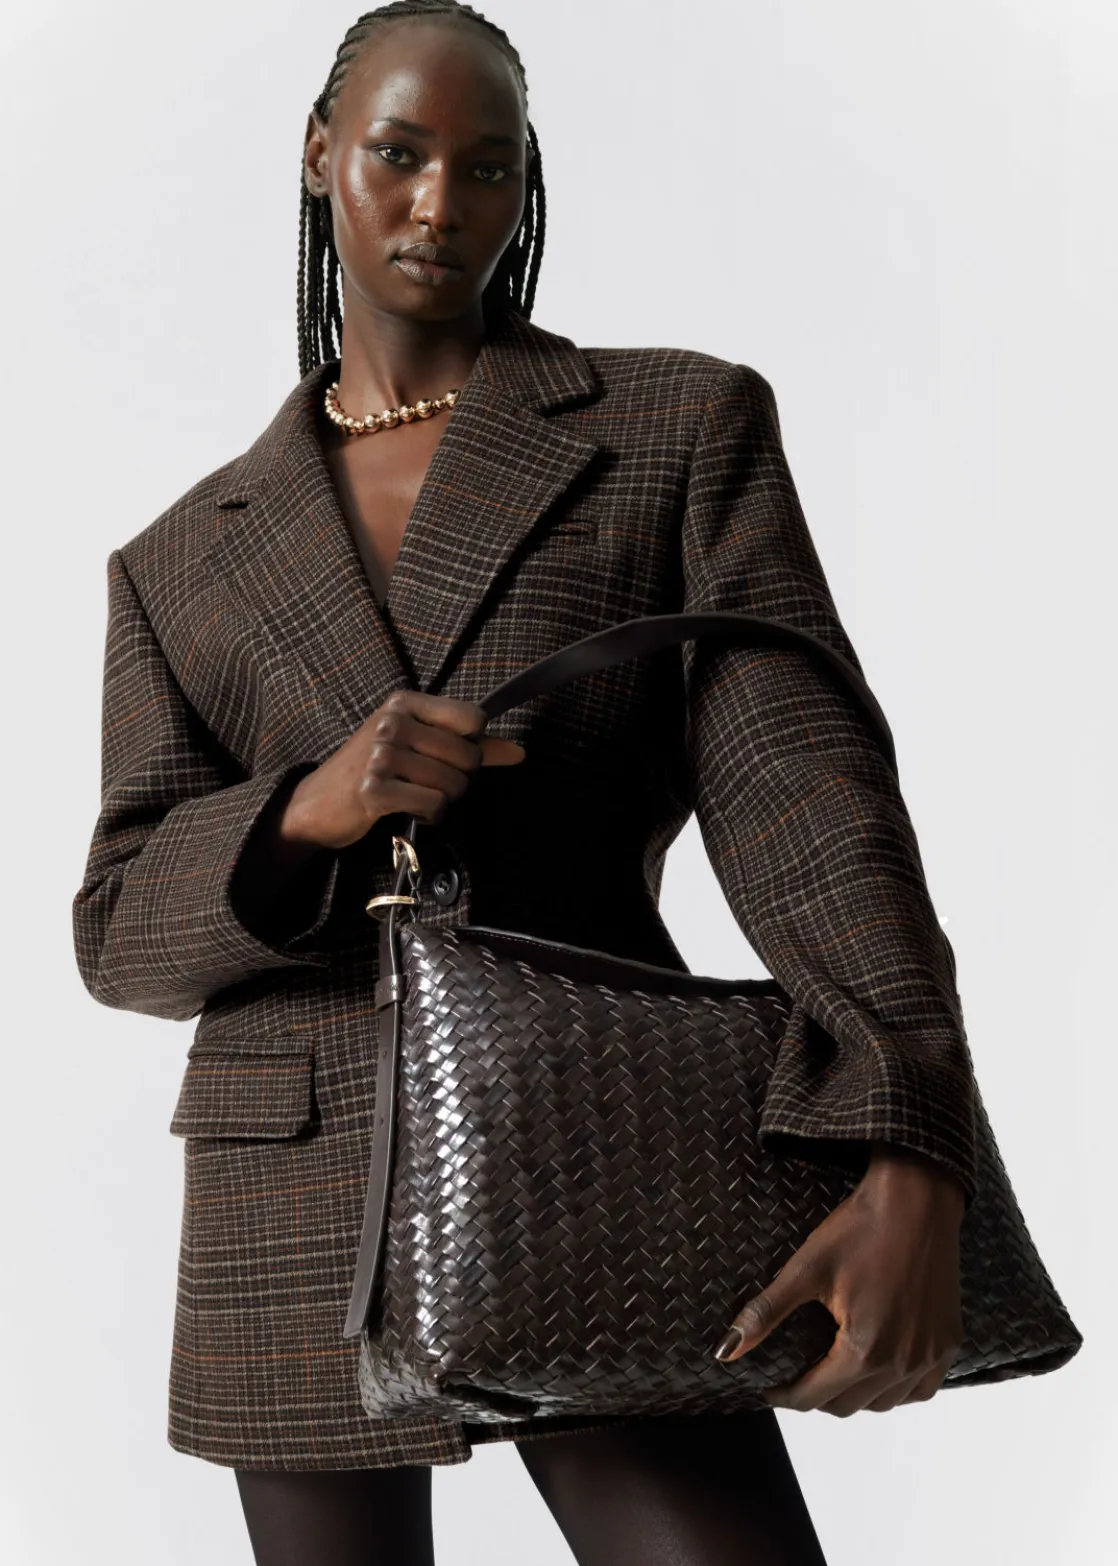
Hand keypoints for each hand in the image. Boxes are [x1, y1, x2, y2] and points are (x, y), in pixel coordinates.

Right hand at [283, 689, 525, 851]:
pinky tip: (410, 809)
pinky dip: (430, 815)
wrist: (319, 802)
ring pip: (453, 784)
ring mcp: (380, 756)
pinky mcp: (374, 790)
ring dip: (444, 799)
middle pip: (468, 755)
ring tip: (417, 795)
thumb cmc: (374, 769)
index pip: (473, 718)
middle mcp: (392, 723)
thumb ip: (471, 743)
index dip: (472, 744)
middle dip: (459, 778)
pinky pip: (433, 805)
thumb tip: (519, 752)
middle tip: (430, 782)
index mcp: (404, 702)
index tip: (449, 755)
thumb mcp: (418, 743)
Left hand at [712, 1141, 966, 1413]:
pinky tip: (877, 1369)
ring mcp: (930, 1356)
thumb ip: (765, 1314)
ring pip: (884, 1402)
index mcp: (864, 1350)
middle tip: (795, 1374)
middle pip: (849, 1405)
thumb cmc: (859, 1228)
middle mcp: (901, 1363)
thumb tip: (724, 1351)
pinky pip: (920, 1388)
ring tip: (830, 1371)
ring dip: (855, 1396)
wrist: (916, 1199)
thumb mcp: (805, 1269)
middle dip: (816, 1396)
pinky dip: (895, 1388)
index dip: (784, 1396)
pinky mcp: (948, 1343)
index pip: (814, 1398)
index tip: (767, 1386)